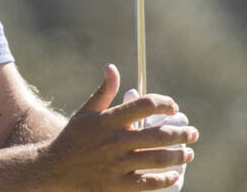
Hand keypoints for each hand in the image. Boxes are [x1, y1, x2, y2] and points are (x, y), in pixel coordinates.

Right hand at [39, 64, 196, 190]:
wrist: (53, 169)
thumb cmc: (72, 138)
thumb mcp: (85, 113)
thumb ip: (103, 91)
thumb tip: (112, 67)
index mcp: (108, 120)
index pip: (143, 105)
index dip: (164, 104)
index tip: (174, 108)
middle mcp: (115, 141)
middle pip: (158, 134)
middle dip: (181, 133)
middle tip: (192, 133)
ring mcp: (117, 164)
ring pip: (158, 159)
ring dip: (179, 155)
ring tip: (188, 153)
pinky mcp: (117, 185)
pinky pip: (149, 183)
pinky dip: (166, 179)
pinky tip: (175, 175)